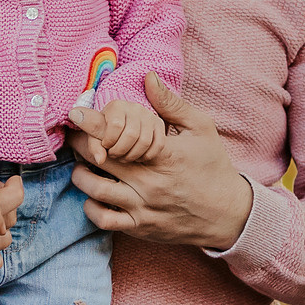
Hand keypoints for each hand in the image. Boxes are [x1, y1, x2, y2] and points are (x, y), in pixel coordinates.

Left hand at [67, 77, 254, 248]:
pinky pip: (103, 221)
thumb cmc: (213, 167)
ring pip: (94, 190)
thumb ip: (171, 104)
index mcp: (161, 154)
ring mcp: (143, 206)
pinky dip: (90, 207)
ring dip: (81, 175)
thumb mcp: (201, 128)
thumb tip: (148, 77)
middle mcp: (148, 182)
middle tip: (75, 138)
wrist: (229, 214)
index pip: (116, 136)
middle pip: (97, 160)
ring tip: (83, 166)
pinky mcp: (141, 227)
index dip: (91, 124)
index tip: (76, 115)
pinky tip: (95, 195)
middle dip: (80, 146)